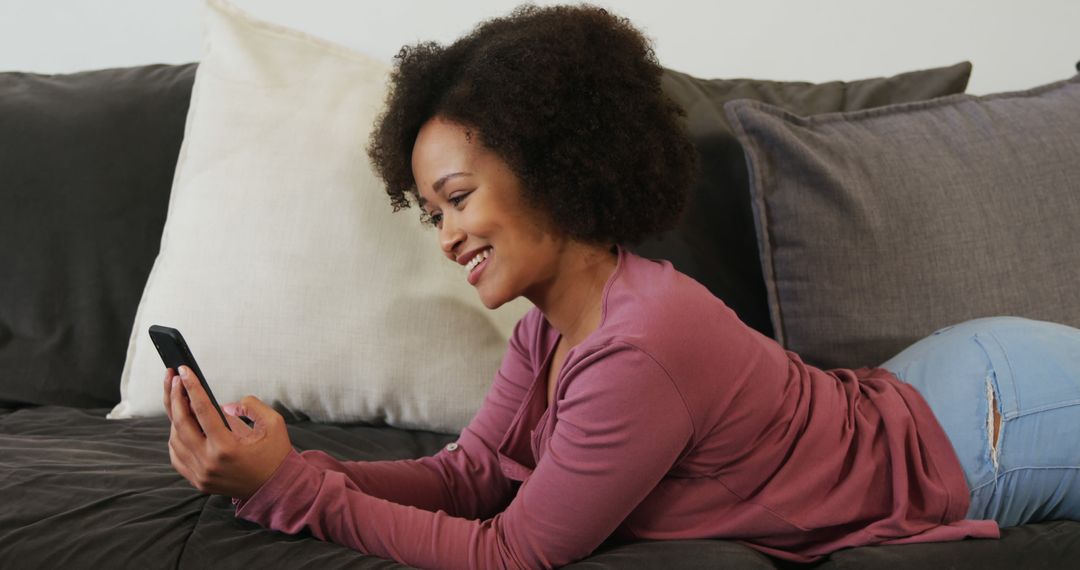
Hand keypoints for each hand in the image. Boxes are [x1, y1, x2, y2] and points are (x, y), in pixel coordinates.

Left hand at [163, 366, 292, 500]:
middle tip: (173, 378)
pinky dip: (176, 437)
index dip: (192, 387)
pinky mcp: (197, 481)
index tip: (184, 370)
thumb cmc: (275, 455)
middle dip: (174, 397)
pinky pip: (177, 456)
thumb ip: (251, 406)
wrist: (276, 488)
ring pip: (175, 439)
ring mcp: (200, 474)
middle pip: (181, 423)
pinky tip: (181, 424)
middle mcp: (208, 462)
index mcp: (226, 447)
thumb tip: (224, 406)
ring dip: (174, 416)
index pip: (202, 410)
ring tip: (179, 398)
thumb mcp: (273, 423)